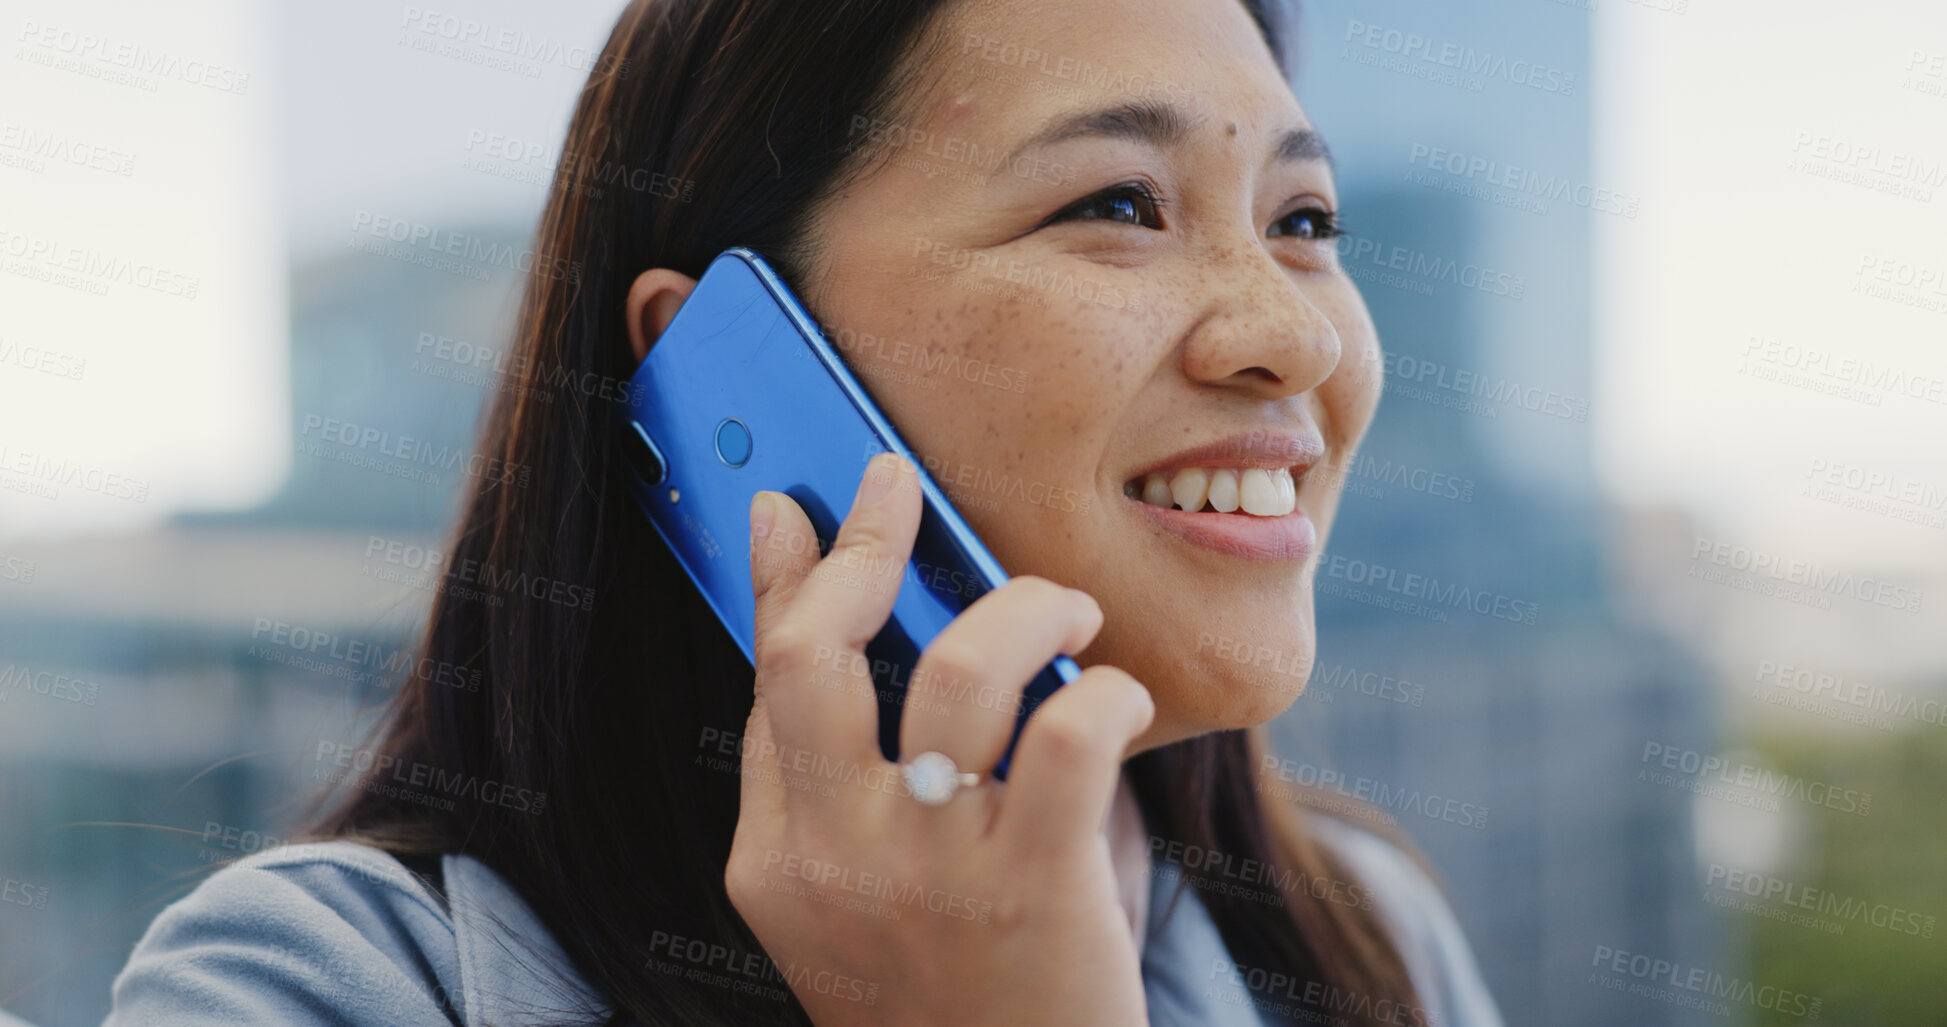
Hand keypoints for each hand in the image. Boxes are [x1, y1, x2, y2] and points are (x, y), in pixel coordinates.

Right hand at [725, 452, 1153, 1025]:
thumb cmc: (952, 998)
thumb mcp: (855, 905)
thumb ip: (838, 786)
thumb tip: (847, 632)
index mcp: (776, 863)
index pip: (765, 683)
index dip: (784, 579)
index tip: (797, 505)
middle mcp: (834, 863)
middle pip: (816, 654)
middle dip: (861, 543)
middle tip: (898, 486)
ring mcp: (930, 877)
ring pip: (965, 670)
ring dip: (1028, 606)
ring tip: (1068, 609)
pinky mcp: (1033, 892)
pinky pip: (1071, 733)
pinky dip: (1106, 689)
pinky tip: (1116, 693)